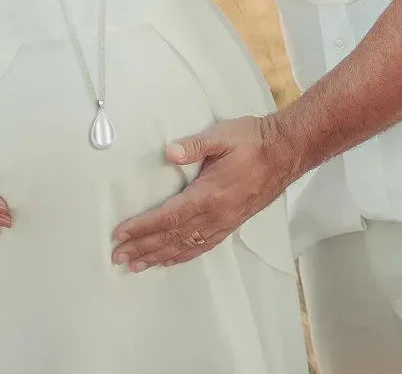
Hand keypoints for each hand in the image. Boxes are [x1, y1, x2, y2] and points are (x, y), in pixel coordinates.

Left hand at [110, 115, 296, 271]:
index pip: (169, 216)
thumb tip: (170, 152)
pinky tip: (170, 260)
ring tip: (136, 265)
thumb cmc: (252, 140)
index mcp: (210, 195)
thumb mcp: (222, 135)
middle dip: (143, 247)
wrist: (285, 152)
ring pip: (186, 246)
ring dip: (159, 256)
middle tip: (117, 257)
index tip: (121, 234)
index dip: (143, 227)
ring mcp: (224, 223)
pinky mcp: (231, 224)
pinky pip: (202, 247)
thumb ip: (194, 145)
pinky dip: (182, 256)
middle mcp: (215, 215)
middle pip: (173, 237)